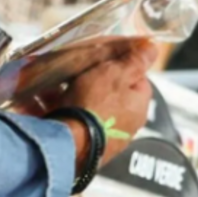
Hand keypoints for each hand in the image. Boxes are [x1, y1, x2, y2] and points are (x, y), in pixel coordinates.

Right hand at [52, 39, 156, 167]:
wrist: (69, 145)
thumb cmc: (94, 105)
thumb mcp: (115, 74)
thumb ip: (135, 61)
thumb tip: (154, 48)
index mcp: (139, 106)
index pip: (138, 79)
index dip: (121, 66)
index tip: (104, 61)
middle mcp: (128, 126)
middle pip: (113, 95)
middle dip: (94, 83)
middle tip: (76, 74)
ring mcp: (108, 140)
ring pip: (90, 109)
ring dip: (73, 98)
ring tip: (53, 88)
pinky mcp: (86, 148)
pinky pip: (74, 124)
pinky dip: (60, 113)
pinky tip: (43, 105)